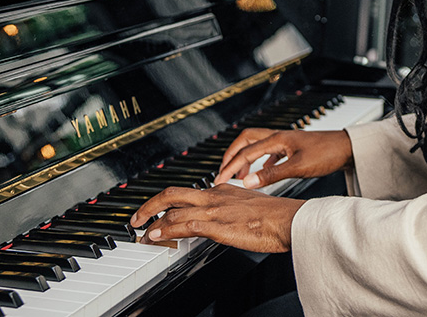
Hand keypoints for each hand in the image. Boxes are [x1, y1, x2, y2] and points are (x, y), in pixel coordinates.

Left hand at [130, 184, 303, 252]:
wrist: (290, 219)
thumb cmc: (277, 217)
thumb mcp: (250, 208)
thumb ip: (233, 211)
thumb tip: (224, 221)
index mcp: (223, 190)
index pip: (188, 193)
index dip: (168, 203)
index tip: (158, 213)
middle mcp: (215, 196)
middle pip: (172, 194)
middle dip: (149, 205)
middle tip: (136, 218)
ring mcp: (215, 209)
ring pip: (173, 209)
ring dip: (152, 221)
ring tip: (141, 233)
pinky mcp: (217, 224)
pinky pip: (184, 225)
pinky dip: (166, 230)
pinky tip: (157, 236)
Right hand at [214, 128, 352, 188]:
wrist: (347, 148)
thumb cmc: (328, 153)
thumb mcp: (298, 168)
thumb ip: (272, 176)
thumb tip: (247, 182)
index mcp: (278, 139)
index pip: (245, 152)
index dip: (229, 166)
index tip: (218, 180)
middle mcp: (279, 137)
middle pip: (245, 140)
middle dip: (231, 155)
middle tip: (222, 171)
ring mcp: (286, 141)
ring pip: (257, 144)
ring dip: (244, 157)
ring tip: (238, 173)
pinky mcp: (292, 147)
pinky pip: (269, 151)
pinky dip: (260, 161)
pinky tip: (262, 172)